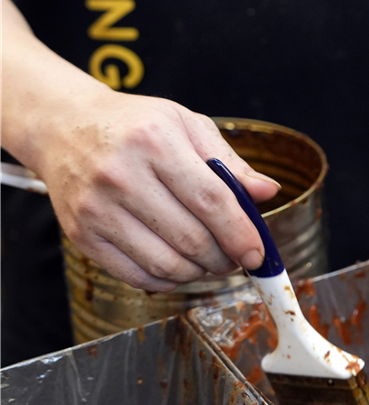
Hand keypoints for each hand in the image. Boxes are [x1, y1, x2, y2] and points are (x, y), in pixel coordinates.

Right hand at [31, 88, 280, 291]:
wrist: (64, 127)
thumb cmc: (135, 124)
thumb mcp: (187, 125)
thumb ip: (229, 162)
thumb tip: (267, 192)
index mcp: (155, 142)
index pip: (211, 201)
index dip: (241, 233)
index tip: (258, 253)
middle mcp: (122, 176)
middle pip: (190, 238)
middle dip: (225, 258)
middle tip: (237, 258)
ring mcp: (97, 209)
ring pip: (165, 263)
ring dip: (199, 272)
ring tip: (211, 261)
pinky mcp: (81, 235)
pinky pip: (135, 275)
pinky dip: (167, 279)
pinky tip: (180, 266)